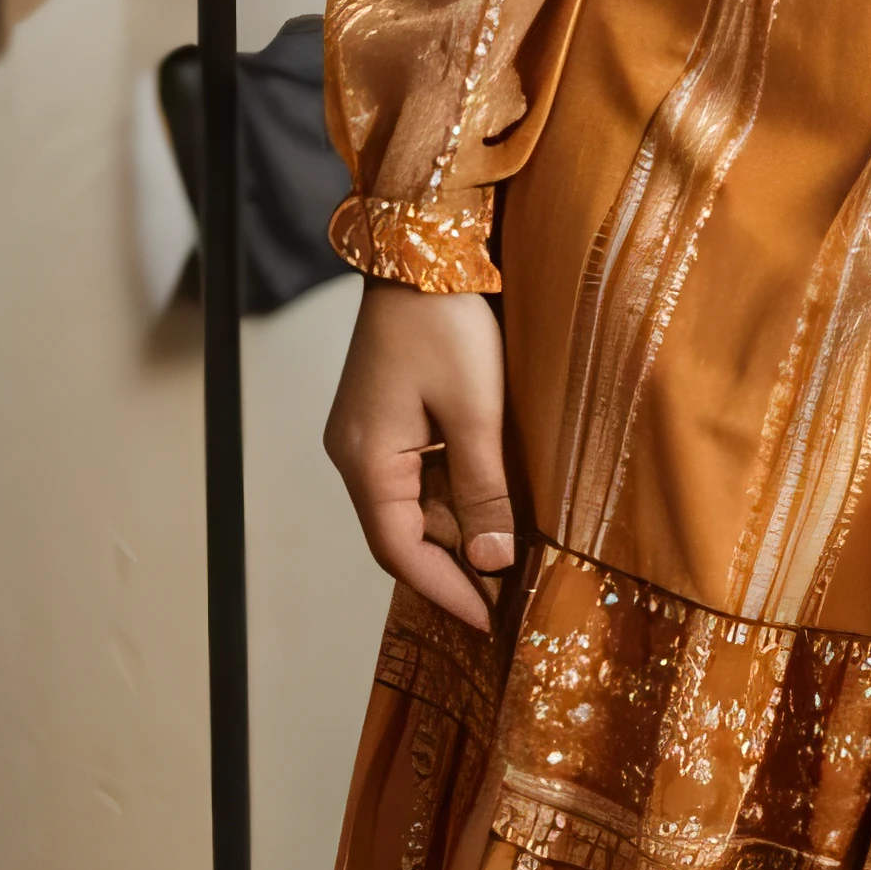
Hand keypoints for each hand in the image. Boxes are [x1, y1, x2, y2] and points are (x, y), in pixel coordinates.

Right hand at [323, 279, 513, 632]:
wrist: (423, 248)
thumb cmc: (444, 323)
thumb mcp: (476, 411)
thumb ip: (483, 488)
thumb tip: (492, 561)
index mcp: (366, 459)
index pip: (398, 549)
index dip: (444, 589)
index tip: (486, 621)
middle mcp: (357, 454)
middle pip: (404, 530)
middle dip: (455, 563)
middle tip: (510, 594)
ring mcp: (370, 434)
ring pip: (416, 503)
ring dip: (459, 526)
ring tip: (513, 551)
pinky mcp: (390, 416)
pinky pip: (421, 472)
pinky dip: (456, 492)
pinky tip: (496, 499)